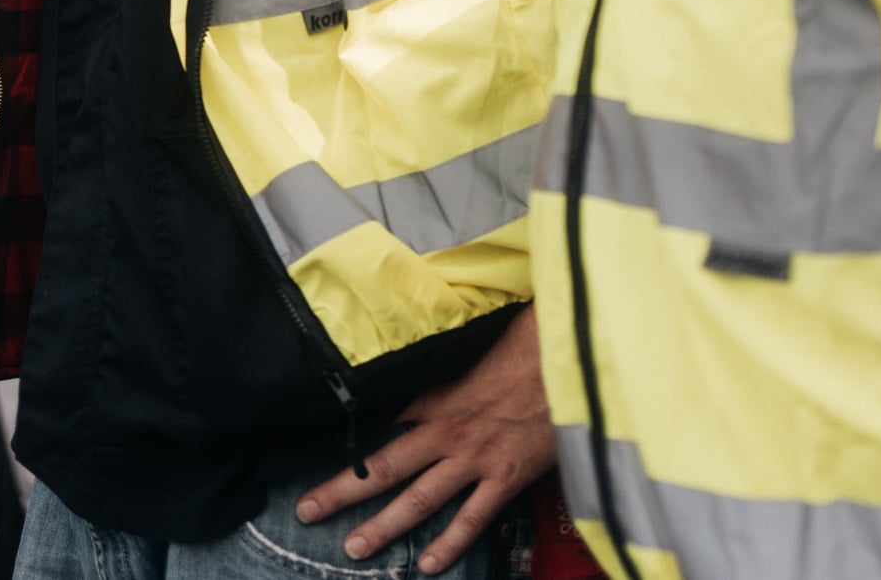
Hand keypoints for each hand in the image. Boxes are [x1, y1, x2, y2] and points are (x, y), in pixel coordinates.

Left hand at [296, 307, 553, 575]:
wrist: (574, 359)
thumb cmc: (531, 339)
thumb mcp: (482, 333)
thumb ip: (453, 345)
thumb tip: (432, 325)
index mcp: (438, 392)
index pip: (383, 417)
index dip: (352, 433)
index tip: (321, 446)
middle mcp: (447, 430)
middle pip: (383, 465)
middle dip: (342, 489)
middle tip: (307, 510)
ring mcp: (475, 458)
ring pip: (419, 500)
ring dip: (383, 526)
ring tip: (353, 548)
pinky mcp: (506, 477)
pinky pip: (473, 519)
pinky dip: (450, 544)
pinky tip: (428, 565)